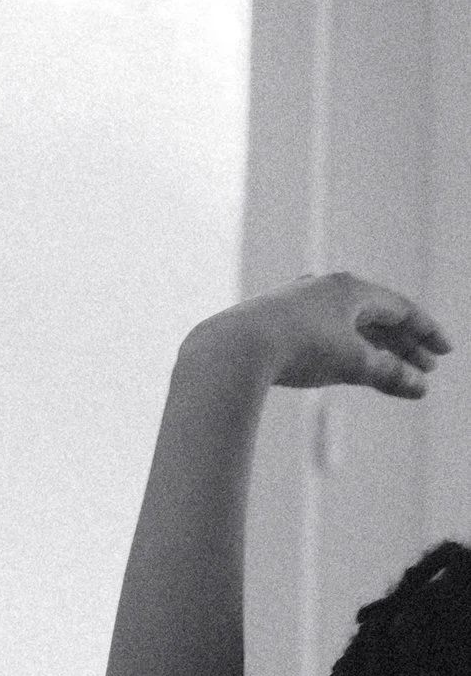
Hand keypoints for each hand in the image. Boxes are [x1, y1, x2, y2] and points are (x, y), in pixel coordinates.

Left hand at [191, 275, 451, 398]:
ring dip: (372, 348)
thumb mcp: (352, 363)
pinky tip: (344, 363)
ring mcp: (298, 302)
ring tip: (390, 371)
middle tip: (424, 370)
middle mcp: (326, 287)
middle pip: (376, 316)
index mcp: (351, 288)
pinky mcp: (276, 321)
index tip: (444, 353)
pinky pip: (321, 333)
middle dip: (403, 344)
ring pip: (347, 326)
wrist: (232, 349)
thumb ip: (388, 374)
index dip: (426, 332)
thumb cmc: (297, 349)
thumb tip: (419, 388)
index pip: (401, 308)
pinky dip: (341, 350)